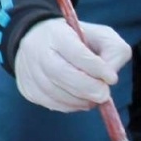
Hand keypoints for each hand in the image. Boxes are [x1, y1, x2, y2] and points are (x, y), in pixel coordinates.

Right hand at [13, 17, 130, 112]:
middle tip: (104, 94)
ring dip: (81, 100)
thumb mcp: (100, 35)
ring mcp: (29, 71)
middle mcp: (37, 51)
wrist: (37, 40)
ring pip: (57, 94)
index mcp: (57, 34)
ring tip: (92, 95)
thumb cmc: (76, 39)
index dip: (96, 68)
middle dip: (89, 88)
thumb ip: (113, 52)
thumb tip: (110, 78)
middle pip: (62, 74)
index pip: (76, 53)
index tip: (111, 77)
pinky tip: (77, 98)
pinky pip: (52, 104)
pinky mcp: (27, 88)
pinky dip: (70, 106)